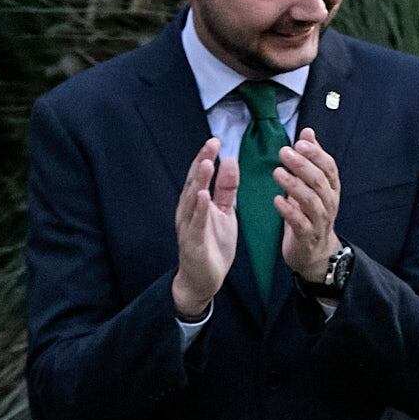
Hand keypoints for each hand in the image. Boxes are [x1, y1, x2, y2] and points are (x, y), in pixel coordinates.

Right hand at [171, 137, 235, 318]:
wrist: (203, 279)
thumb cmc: (213, 243)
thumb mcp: (225, 212)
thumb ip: (226, 189)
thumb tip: (230, 161)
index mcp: (196, 203)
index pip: (200, 176)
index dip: (206, 157)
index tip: (216, 140)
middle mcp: (188, 211)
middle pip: (193, 182)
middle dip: (201, 162)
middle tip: (211, 144)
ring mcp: (188, 227)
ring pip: (191, 200)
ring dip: (198, 181)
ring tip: (205, 163)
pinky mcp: (193, 243)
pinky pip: (196, 224)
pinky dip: (198, 210)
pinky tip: (203, 196)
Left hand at [276, 128, 342, 281]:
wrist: (315, 253)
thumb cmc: (310, 214)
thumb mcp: (312, 185)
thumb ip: (311, 158)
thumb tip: (308, 132)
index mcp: (331, 189)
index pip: (329, 168)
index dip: (317, 154)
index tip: (300, 142)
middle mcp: (329, 204)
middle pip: (320, 182)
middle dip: (302, 166)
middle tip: (284, 152)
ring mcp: (319, 221)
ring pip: (311, 201)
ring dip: (294, 186)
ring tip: (277, 172)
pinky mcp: (307, 237)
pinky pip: (300, 223)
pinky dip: (288, 211)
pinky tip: (276, 200)